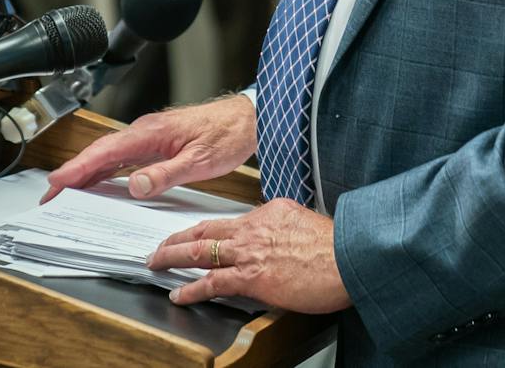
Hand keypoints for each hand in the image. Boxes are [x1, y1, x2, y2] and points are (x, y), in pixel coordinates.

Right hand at [42, 95, 255, 203]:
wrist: (247, 119)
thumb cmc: (226, 135)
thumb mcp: (199, 161)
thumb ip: (165, 174)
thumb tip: (135, 185)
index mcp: (151, 133)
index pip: (105, 152)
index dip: (78, 168)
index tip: (56, 183)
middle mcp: (144, 132)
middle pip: (99, 153)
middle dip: (72, 173)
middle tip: (49, 196)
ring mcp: (148, 136)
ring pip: (108, 155)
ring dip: (85, 172)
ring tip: (64, 191)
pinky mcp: (155, 142)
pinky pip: (122, 158)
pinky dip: (104, 170)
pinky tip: (97, 182)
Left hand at [148, 198, 350, 312]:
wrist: (347, 256)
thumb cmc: (336, 246)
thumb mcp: (306, 222)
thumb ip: (286, 226)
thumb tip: (279, 236)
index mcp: (269, 212)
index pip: (231, 220)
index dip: (211, 229)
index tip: (200, 234)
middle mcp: (253, 227)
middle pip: (206, 229)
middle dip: (178, 237)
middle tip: (161, 245)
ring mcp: (249, 252)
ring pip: (199, 251)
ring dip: (173, 257)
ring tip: (157, 263)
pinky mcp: (250, 277)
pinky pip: (211, 282)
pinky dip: (190, 289)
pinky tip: (178, 294)